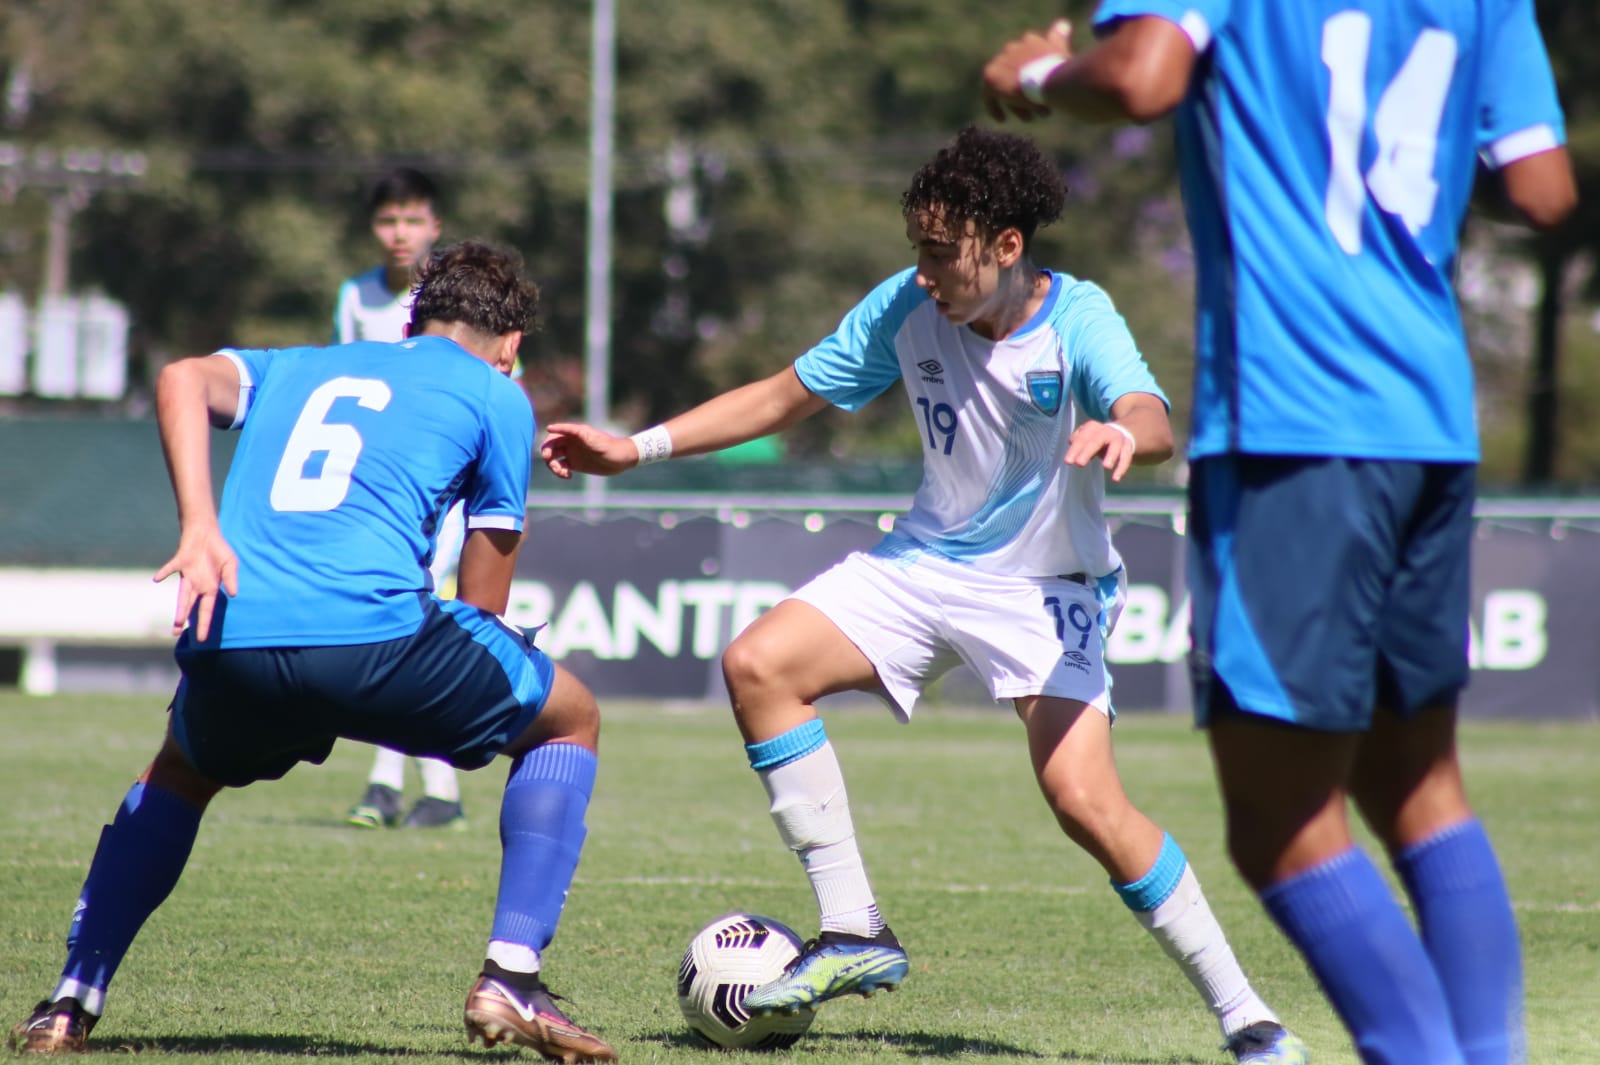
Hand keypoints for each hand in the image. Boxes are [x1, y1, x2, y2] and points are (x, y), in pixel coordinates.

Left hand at [153, 522, 238, 640]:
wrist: (205, 533)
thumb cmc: (219, 550)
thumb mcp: (231, 565)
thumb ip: (231, 580)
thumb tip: (233, 595)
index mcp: (209, 588)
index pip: (206, 610)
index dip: (203, 624)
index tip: (201, 639)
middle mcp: (196, 585)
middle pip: (189, 606)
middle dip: (183, 620)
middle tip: (176, 634)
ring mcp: (187, 575)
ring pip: (182, 594)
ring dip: (180, 607)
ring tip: (176, 622)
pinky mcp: (180, 561)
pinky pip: (171, 568)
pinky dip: (165, 573)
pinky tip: (158, 579)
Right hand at [540, 422, 639, 478]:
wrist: (622, 459)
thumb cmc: (608, 446)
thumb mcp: (590, 438)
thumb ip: (571, 431)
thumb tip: (549, 428)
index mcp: (573, 433)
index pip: (553, 436)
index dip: (546, 445)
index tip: (547, 455)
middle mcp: (571, 442)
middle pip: (550, 448)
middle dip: (548, 457)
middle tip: (554, 466)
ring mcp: (572, 453)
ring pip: (554, 458)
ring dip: (553, 466)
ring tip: (562, 473)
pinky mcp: (575, 464)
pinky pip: (561, 467)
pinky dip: (560, 472)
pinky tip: (568, 476)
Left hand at [983, 19, 1073, 122]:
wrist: (1049, 79)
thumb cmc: (1062, 70)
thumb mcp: (1061, 52)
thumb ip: (1058, 39)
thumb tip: (1063, 24)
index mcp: (1030, 41)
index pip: (1027, 56)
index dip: (1034, 75)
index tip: (1040, 88)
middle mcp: (1012, 48)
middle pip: (1016, 74)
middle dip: (1026, 91)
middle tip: (1038, 108)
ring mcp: (1000, 63)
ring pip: (1006, 87)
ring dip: (1017, 102)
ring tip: (1029, 117)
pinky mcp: (991, 79)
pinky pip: (989, 96)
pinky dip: (995, 108)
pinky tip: (1001, 119)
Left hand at [1064, 419, 1135, 482]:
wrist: (1121, 432)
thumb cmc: (1097, 439)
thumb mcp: (1086, 438)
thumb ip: (1077, 442)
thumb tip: (1072, 449)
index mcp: (1093, 427)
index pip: (1082, 437)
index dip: (1075, 449)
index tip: (1068, 462)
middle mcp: (1106, 431)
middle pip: (1097, 440)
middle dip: (1088, 451)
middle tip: (1079, 464)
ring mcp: (1118, 438)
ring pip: (1115, 446)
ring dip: (1111, 456)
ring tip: (1106, 467)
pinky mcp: (1128, 447)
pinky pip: (1126, 458)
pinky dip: (1122, 468)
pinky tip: (1115, 479)